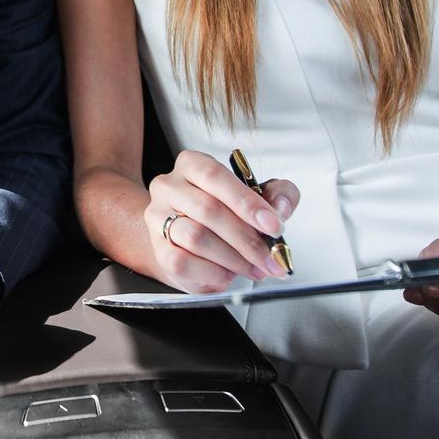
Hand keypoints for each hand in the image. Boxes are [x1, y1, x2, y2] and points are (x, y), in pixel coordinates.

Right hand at [144, 150, 297, 293]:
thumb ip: (278, 195)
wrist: (185, 243)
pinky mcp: (158, 250)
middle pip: (208, 209)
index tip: (274, 225)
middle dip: (247, 238)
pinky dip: (213, 272)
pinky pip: (184, 262)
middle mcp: (169, 187)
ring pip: (196, 237)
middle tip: (270, 257)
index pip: (215, 175)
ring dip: (233, 258)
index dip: (247, 202)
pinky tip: (228, 273)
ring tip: (254, 268)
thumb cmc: (223, 215)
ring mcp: (157, 218)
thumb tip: (280, 208)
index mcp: (192, 164)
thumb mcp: (255, 197)